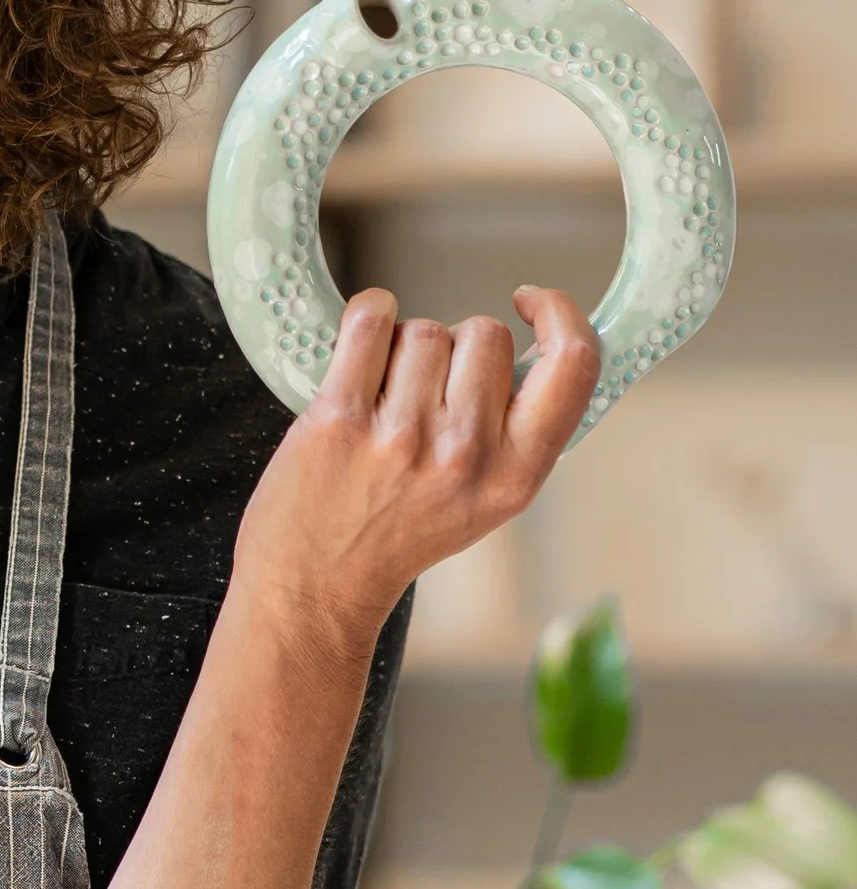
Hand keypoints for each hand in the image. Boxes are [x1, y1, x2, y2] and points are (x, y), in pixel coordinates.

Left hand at [234, 286, 597, 659]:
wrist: (314, 587)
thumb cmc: (399, 533)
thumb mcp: (487, 498)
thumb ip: (516, 429)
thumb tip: (542, 341)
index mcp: (516, 475)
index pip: (573, 365)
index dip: (561, 315)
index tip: (530, 301)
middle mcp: (466, 455)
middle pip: (485, 334)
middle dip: (456, 347)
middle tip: (425, 393)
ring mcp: (403, 436)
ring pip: (424, 329)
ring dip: (403, 347)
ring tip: (384, 399)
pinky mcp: (340, 418)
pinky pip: (369, 323)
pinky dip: (366, 318)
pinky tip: (358, 349)